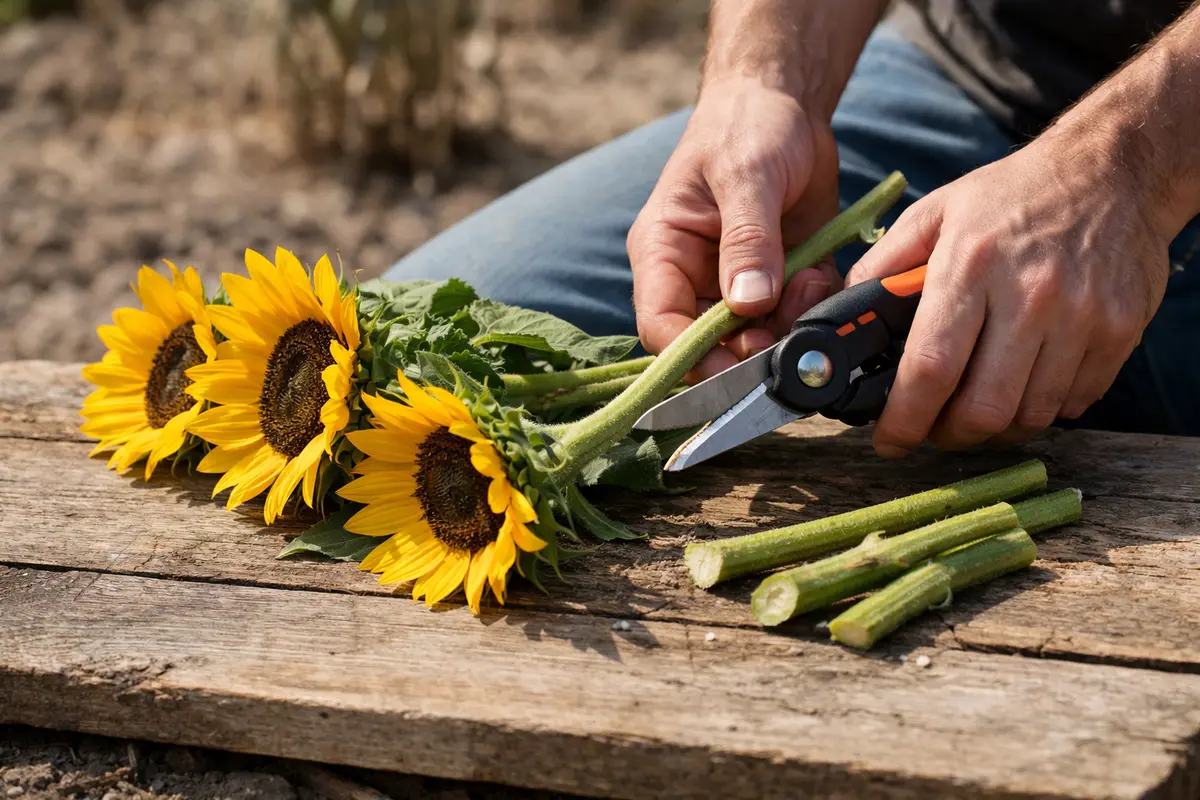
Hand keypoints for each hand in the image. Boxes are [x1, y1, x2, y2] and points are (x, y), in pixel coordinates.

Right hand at [628, 78, 842, 380]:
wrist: (786, 105)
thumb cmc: (745, 127)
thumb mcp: (745, 176)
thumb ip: (747, 240)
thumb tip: (748, 303)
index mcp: (663, 253)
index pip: (660, 326)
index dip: (690, 356)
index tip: (733, 366)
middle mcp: (694, 279)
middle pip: (709, 346)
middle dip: (751, 348)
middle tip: (787, 332)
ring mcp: (736, 286)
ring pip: (756, 340)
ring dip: (788, 326)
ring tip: (809, 282)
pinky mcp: (778, 284)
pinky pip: (793, 320)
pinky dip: (812, 308)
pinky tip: (820, 273)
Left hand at [846, 131, 1171, 457]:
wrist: (1113, 170)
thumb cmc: (1013, 195)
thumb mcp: (934, 213)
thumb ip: (883, 267)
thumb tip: (846, 318)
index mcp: (972, 265)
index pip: (931, 366)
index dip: (905, 419)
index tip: (889, 440)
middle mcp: (1030, 295)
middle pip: (983, 408)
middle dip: (948, 435)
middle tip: (933, 428)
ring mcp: (1082, 317)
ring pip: (1029, 415)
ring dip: (994, 428)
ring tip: (975, 408)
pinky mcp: (1120, 332)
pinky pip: (1073, 403)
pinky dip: (1042, 410)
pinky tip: (1024, 386)